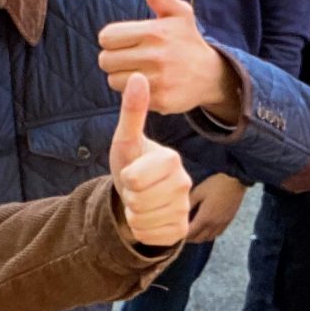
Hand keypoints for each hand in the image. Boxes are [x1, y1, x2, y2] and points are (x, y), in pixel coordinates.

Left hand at [98, 0, 240, 118]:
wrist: (210, 75)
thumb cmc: (187, 40)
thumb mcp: (177, 12)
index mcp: (155, 31)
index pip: (106, 37)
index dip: (112, 39)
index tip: (126, 41)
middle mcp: (156, 56)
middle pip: (105, 60)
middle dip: (113, 58)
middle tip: (129, 57)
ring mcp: (158, 80)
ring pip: (112, 80)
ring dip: (120, 77)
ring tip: (137, 71)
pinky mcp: (159, 100)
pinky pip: (127, 97)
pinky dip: (133, 93)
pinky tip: (147, 85)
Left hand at [107, 72, 192, 248]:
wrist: (138, 196)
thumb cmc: (131, 164)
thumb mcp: (125, 140)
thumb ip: (132, 111)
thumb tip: (137, 75)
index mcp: (171, 159)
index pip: (135, 179)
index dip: (126, 180)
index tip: (132, 173)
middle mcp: (184, 183)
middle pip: (139, 201)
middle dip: (129, 198)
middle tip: (135, 189)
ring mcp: (184, 208)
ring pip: (145, 220)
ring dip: (134, 214)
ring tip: (140, 202)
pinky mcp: (180, 229)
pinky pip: (152, 235)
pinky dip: (143, 230)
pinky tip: (147, 217)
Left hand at [186, 172, 244, 243]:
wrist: (236, 181)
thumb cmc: (216, 184)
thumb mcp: (199, 191)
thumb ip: (189, 203)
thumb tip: (180, 212)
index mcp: (205, 218)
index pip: (190, 233)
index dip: (181, 235)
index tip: (176, 234)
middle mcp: (214, 224)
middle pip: (199, 238)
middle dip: (189, 238)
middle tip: (181, 233)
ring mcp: (222, 224)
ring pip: (208, 238)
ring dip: (199, 237)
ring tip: (193, 232)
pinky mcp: (228, 221)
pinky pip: (217, 234)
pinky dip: (209, 235)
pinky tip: (206, 229)